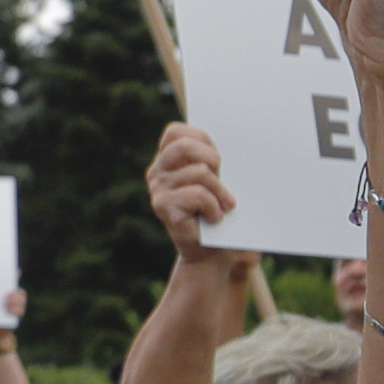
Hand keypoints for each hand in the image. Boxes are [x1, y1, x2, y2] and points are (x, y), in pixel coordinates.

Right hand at [143, 125, 249, 263]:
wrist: (211, 252)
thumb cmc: (217, 212)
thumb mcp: (215, 179)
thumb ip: (208, 159)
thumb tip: (226, 142)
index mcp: (167, 161)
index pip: (175, 132)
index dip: (200, 138)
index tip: (216, 159)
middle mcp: (156, 172)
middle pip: (184, 146)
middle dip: (211, 159)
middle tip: (221, 177)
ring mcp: (158, 189)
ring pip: (199, 172)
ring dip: (220, 190)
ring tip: (224, 206)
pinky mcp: (163, 207)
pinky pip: (198, 194)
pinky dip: (215, 207)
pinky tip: (215, 218)